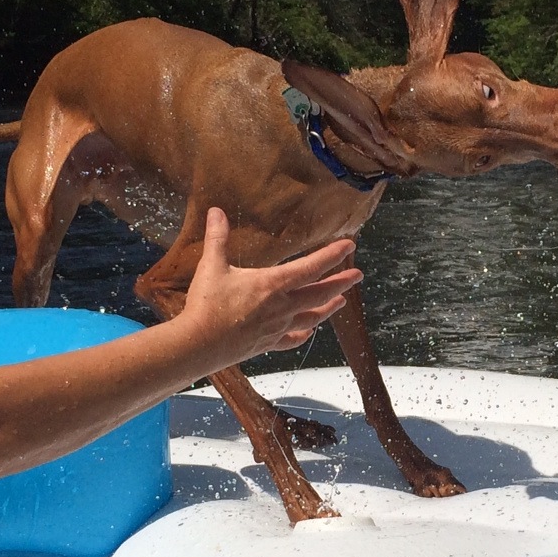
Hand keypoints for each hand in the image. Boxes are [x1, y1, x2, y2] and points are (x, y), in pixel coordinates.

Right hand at [179, 208, 360, 361]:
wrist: (199, 344)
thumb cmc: (207, 305)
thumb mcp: (212, 266)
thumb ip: (218, 238)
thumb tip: (215, 212)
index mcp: (273, 284)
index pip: (311, 267)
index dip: (332, 255)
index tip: (350, 246)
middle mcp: (282, 306)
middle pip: (320, 293)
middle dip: (341, 282)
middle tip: (358, 275)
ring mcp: (277, 327)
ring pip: (312, 317)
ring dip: (328, 308)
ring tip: (341, 302)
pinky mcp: (268, 343)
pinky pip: (292, 339)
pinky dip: (303, 334)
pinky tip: (309, 333)